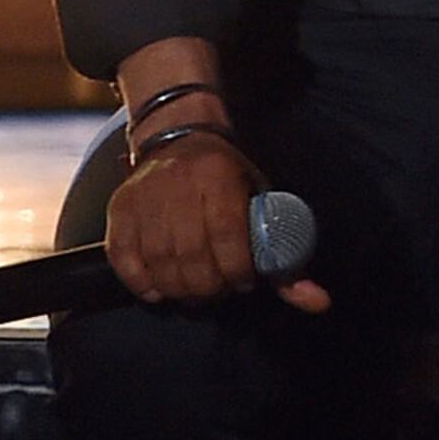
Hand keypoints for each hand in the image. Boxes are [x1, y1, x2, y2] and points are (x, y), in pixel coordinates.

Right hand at [104, 129, 329, 311]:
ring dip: (177, 289)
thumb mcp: (262, 202)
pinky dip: (138, 282)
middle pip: (190, 253)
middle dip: (207, 286)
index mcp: (219, 178)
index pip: (227, 234)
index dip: (236, 270)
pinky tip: (158, 291)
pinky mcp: (119, 207)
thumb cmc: (230, 178)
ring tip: (194, 294)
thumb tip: (319, 303)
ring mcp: (144, 196)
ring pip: (157, 259)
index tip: (245, 282)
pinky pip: (121, 255)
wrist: (180, 136)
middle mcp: (178, 185)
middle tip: (218, 293)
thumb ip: (286, 258)